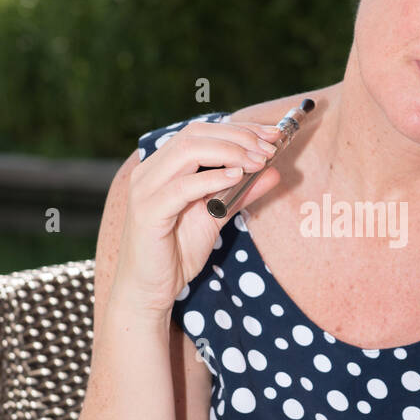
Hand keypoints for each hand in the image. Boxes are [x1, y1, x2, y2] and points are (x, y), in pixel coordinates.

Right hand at [113, 117, 283, 318]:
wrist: (148, 291)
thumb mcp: (216, 217)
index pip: (200, 132)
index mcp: (162, 166)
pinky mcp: (148, 212)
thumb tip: (274, 171)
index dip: (238, 129)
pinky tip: (236, 177)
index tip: (272, 135)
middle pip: (195, 134)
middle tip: (270, 147)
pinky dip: (211, 179)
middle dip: (237, 136)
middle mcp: (149, 171)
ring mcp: (145, 189)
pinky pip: (182, 187)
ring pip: (187, 151)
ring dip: (229, 152)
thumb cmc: (176, 253)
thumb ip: (241, 193)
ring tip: (259, 161)